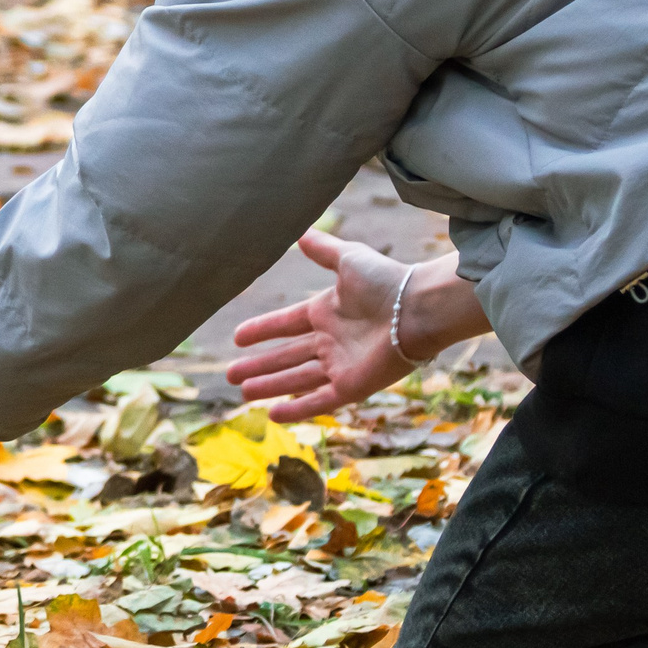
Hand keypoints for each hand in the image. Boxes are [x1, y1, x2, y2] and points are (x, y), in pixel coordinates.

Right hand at [225, 232, 484, 420]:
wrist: (416, 309)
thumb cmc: (386, 281)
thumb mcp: (348, 258)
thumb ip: (323, 250)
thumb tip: (300, 232)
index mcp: (327, 312)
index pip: (286, 325)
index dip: (262, 330)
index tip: (238, 338)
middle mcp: (331, 341)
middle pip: (287, 357)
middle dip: (259, 366)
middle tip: (231, 375)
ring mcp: (340, 365)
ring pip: (296, 379)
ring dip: (270, 386)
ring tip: (242, 393)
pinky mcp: (352, 386)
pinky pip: (319, 400)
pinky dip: (297, 409)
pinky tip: (273, 415)